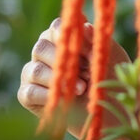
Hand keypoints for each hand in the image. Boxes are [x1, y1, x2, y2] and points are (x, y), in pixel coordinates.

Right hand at [17, 17, 131, 117]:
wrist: (110, 114)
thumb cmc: (111, 82)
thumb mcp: (110, 59)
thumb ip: (96, 41)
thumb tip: (85, 24)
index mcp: (63, 39)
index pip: (55, 27)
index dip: (64, 34)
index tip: (80, 45)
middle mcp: (45, 53)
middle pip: (41, 48)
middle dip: (63, 62)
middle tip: (86, 74)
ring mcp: (34, 74)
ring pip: (34, 70)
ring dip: (59, 81)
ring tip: (81, 89)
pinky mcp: (29, 96)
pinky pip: (29, 92)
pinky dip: (46, 96)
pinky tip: (64, 101)